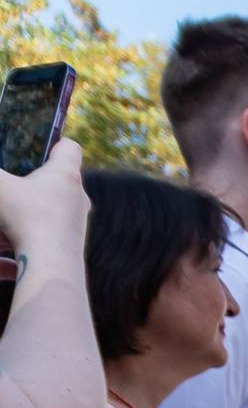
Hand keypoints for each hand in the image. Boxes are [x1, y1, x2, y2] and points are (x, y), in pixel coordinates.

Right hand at [0, 138, 89, 263]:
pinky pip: (51, 228)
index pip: (69, 147)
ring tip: (11, 210)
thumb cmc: (26, 219)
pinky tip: (14, 238)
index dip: (54, 141)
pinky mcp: (73, 242)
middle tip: (18, 178)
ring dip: (33, 204)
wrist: (52, 267)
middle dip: (38, 177)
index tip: (40, 145)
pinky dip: (33, 228)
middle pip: (61, 177)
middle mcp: (77, 196)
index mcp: (65, 174)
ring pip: (55, 205)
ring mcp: (77, 221)